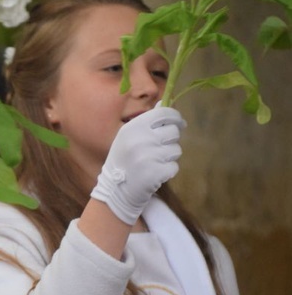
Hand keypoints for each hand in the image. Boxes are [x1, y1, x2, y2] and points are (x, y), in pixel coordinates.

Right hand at [90, 106, 185, 224]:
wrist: (115, 190)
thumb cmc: (123, 161)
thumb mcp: (129, 137)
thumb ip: (147, 121)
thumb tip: (164, 104)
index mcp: (133, 127)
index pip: (164, 113)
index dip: (175, 117)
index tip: (179, 123)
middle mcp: (141, 139)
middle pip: (174, 131)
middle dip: (171, 140)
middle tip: (159, 149)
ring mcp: (149, 157)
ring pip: (177, 150)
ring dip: (170, 157)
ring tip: (154, 163)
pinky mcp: (156, 173)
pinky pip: (175, 167)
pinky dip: (168, 171)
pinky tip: (155, 174)